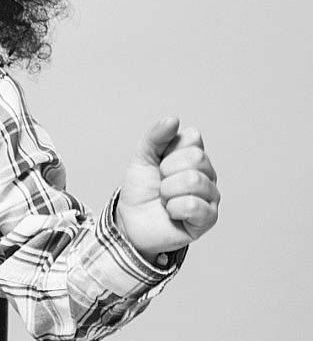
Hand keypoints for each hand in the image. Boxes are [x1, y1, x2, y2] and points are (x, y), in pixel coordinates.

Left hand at [117, 116, 220, 261]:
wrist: (130, 221)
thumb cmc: (141, 189)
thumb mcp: (142, 156)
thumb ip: (155, 136)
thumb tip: (173, 119)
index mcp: (194, 155)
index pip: (193, 138)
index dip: (168, 151)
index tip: (159, 164)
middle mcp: (207, 173)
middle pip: (196, 158)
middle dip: (167, 172)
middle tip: (160, 184)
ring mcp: (210, 196)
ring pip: (194, 181)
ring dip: (168, 191)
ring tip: (164, 199)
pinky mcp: (208, 218)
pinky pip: (194, 205)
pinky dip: (174, 208)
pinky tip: (171, 212)